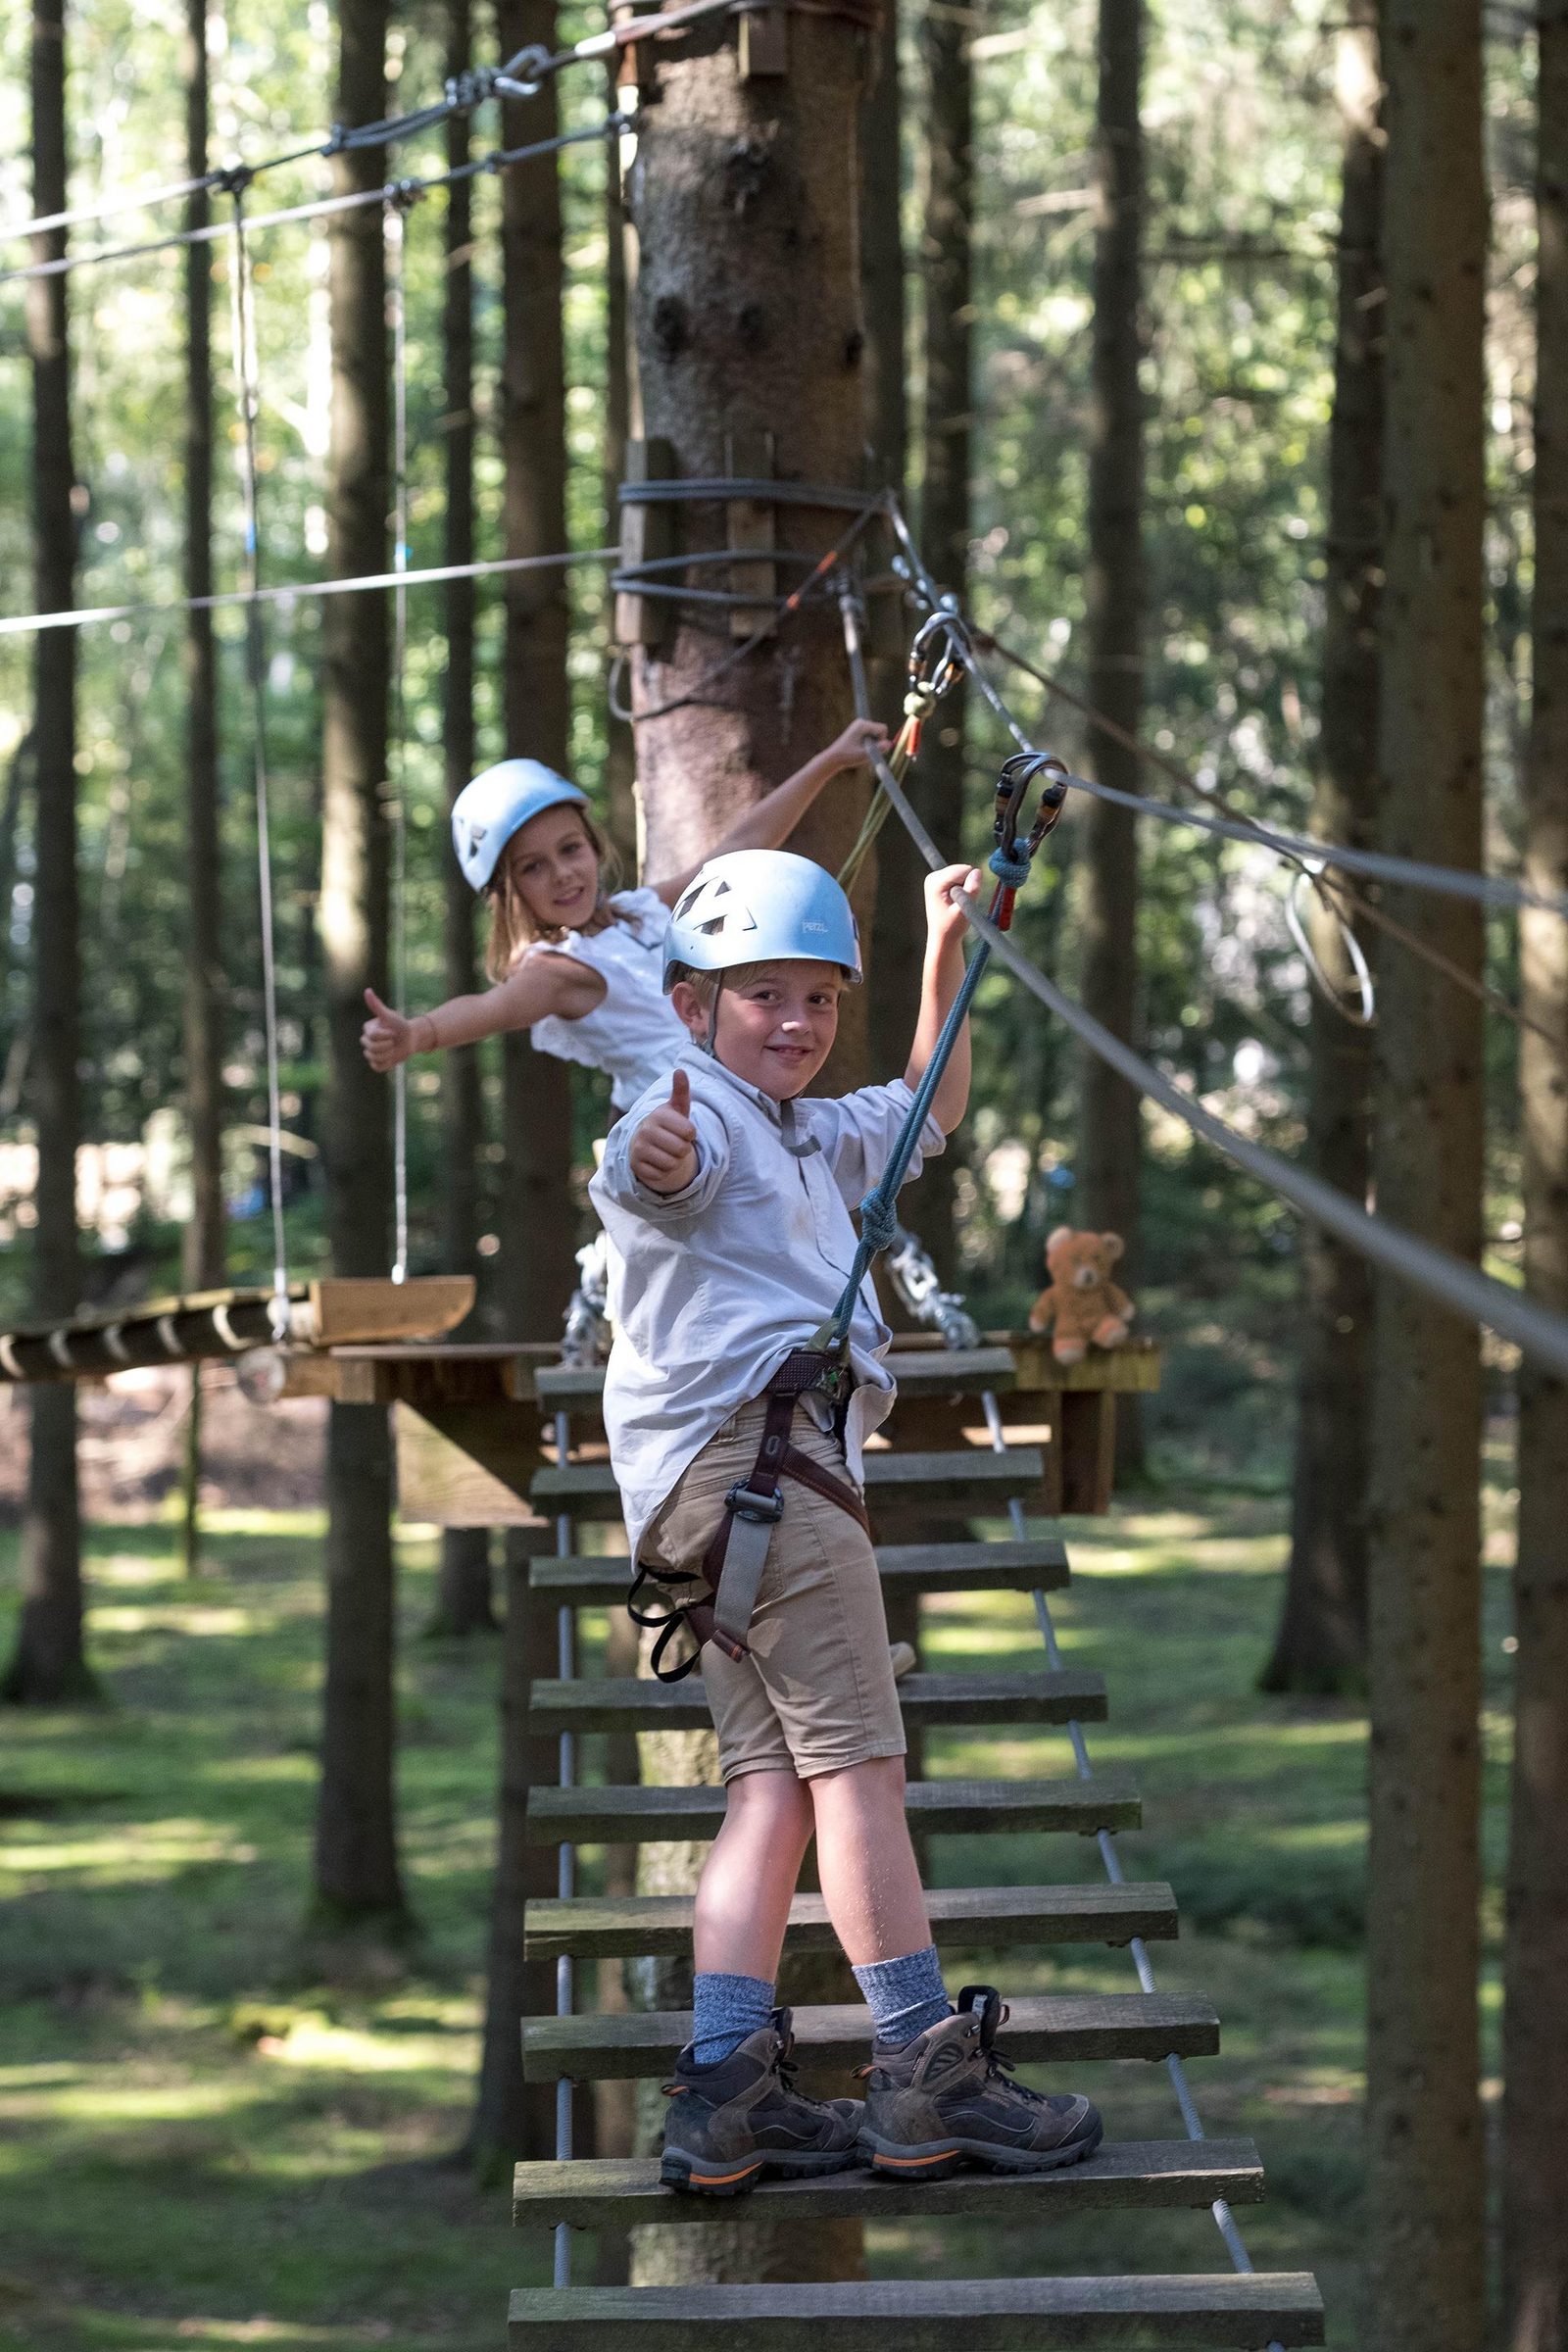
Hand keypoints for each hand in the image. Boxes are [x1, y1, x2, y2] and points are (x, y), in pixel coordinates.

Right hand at [361, 987, 422, 1071]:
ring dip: (388, 1055)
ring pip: (374, 1058)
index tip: (393, 1032)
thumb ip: (377, 1005)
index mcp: (368, 1029)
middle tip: (394, 1041)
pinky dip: (387, 1064)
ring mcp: (370, 1052)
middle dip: (387, 1046)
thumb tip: (367, 990)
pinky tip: (392, 1057)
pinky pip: (377, 1067)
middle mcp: (366, 1041)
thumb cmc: (400, 1025)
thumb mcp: (389, 1016)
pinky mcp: (376, 1063)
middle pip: (371, 1049)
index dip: (386, 1035)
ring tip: (393, 1049)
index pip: (373, 1036)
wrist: (411, 1038)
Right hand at [629, 1068, 698, 1195]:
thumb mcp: (677, 1109)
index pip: (689, 1132)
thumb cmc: (668, 1124)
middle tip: (674, 1143)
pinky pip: (661, 1176)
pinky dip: (664, 1172)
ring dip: (675, 1162)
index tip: (682, 1131)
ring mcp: (638, 1149)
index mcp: (658, 1115)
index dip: (691, 1134)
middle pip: (681, 1150)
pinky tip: (657, 1162)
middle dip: (683, 1149)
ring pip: (672, 1164)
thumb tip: (680, 1070)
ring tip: (667, 1152)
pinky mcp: (635, 1167)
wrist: (646, 1143)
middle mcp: (645, 1130)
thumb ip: (681, 1091)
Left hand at [826, 715, 891, 771]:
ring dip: (874, 744)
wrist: (834, 758)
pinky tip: (861, 749)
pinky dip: (870, 744)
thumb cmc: (847, 756)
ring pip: (877, 734)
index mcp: (862, 724)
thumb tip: (889, 744)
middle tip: (867, 751)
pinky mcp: (859, 731)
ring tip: (862, 751)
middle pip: (880, 730)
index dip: (882, 740)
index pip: (883, 728)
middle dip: (878, 742)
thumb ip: (877, 749)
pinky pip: (872, 736)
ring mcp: (860, 726)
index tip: (873, 749)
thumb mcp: (864, 754)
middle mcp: (861, 722)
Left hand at [924, 862, 983, 948]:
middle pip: (964, 869)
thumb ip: (971, 890)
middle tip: (959, 904)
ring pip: (964, 873)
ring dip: (965, 887)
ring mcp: (936, 878)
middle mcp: (933, 877)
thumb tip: (977, 871)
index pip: (964, 870)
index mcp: (935, 882)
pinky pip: (961, 877)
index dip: (970, 885)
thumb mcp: (964, 910)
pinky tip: (956, 901)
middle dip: (967, 885)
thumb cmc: (952, 927)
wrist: (943, 937)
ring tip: (957, 904)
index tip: (962, 901)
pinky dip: (963, 888)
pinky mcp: (941, 881)